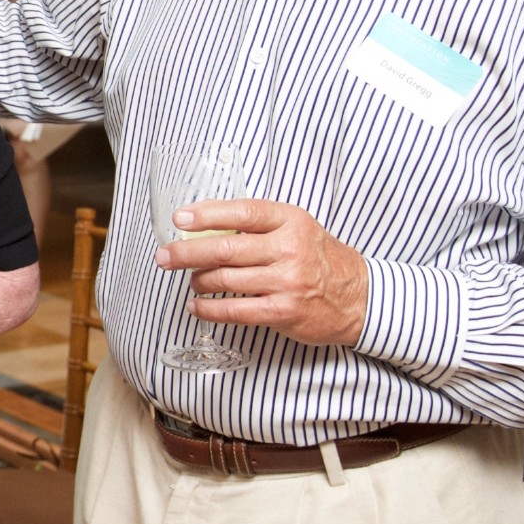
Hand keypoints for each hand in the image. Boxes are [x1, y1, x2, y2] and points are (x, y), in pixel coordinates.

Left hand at [154, 197, 368, 346]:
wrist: (358, 297)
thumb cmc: (318, 258)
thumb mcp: (296, 228)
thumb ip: (259, 226)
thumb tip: (204, 227)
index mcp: (291, 221)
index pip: (243, 213)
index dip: (207, 214)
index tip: (180, 218)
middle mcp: (289, 249)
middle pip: (225, 249)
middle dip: (186, 252)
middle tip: (165, 256)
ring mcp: (287, 281)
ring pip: (225, 279)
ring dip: (198, 281)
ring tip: (191, 281)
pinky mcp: (283, 311)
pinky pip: (235, 310)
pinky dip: (209, 308)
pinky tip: (198, 305)